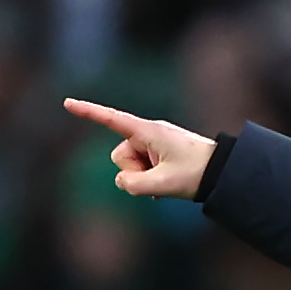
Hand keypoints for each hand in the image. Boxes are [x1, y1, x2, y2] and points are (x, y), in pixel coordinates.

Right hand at [63, 98, 216, 198]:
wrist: (223, 172)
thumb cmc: (196, 174)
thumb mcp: (163, 185)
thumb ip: (134, 185)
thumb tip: (121, 181)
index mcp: (148, 132)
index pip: (112, 119)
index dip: (88, 112)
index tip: (67, 103)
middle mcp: (148, 133)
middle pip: (119, 156)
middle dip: (132, 171)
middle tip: (158, 179)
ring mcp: (153, 143)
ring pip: (130, 165)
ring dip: (143, 177)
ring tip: (166, 181)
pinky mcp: (159, 153)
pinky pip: (141, 169)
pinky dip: (149, 180)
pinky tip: (165, 186)